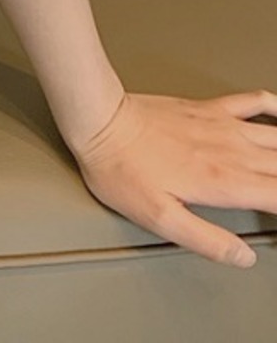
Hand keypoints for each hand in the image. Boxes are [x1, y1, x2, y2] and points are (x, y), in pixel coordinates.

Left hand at [67, 88, 276, 268]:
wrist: (98, 119)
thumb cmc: (120, 168)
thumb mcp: (159, 218)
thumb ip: (206, 240)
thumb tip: (243, 257)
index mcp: (224, 182)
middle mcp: (231, 151)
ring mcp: (221, 125)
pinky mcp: (206, 108)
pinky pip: (252, 101)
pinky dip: (275, 107)